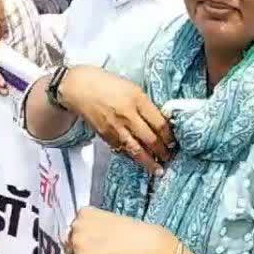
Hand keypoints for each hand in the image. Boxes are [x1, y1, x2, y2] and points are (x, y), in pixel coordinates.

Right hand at [59, 66, 174, 174]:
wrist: (79, 87)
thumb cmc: (107, 83)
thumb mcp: (132, 88)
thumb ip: (145, 105)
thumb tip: (160, 122)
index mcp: (138, 100)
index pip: (159, 123)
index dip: (169, 136)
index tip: (174, 142)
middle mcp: (128, 115)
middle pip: (150, 139)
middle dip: (162, 152)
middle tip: (169, 158)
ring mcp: (116, 127)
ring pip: (136, 149)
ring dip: (149, 161)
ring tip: (158, 170)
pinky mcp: (105, 135)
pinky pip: (122, 149)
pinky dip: (131, 156)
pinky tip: (139, 161)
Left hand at [66, 207, 174, 253]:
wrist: (145, 246)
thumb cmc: (136, 235)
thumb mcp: (111, 224)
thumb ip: (95, 231)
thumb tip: (90, 246)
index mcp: (85, 212)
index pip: (75, 230)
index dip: (83, 241)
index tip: (93, 249)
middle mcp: (76, 225)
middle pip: (69, 245)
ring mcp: (76, 242)